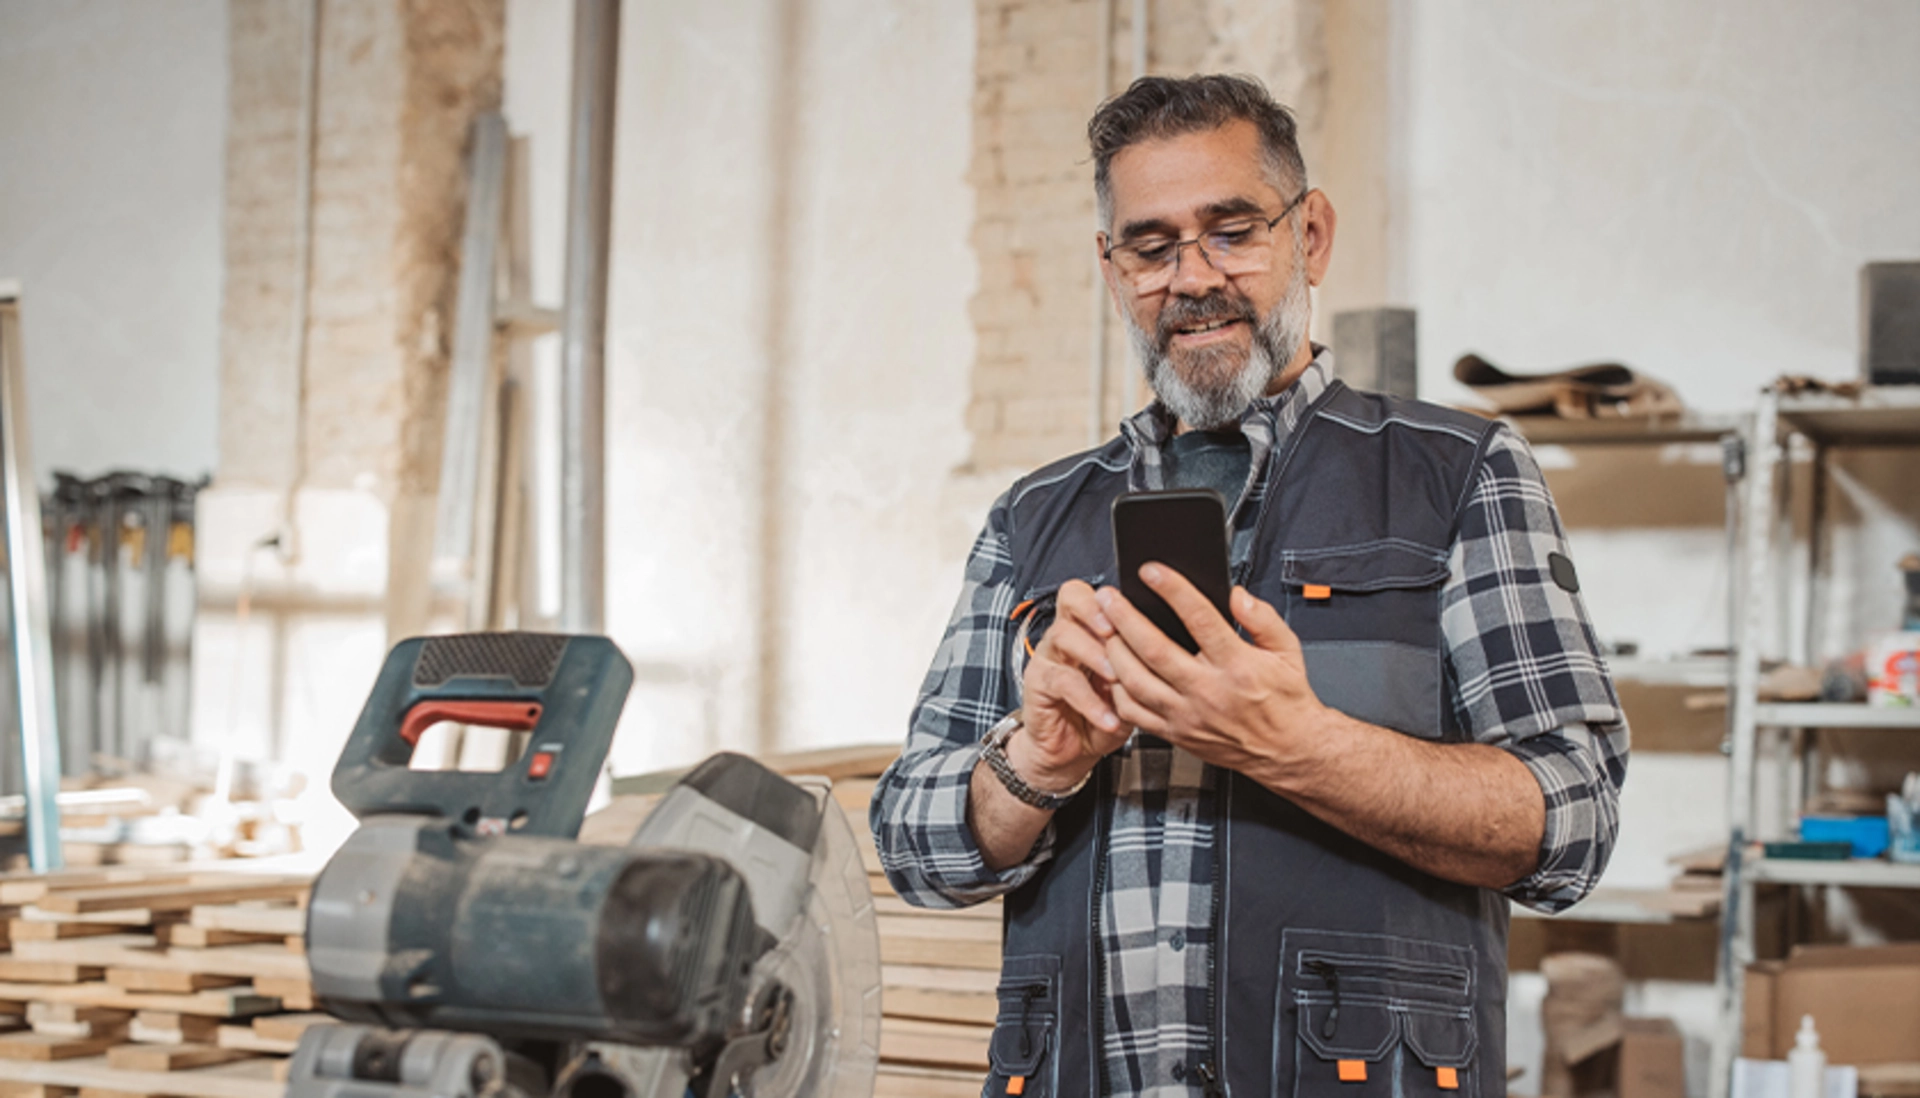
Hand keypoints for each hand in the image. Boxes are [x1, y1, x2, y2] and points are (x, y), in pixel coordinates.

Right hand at [1015, 580, 1132, 788]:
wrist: (1073, 750)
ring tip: (1116, 676)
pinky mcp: (1037, 684)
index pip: (1092, 591)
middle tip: (1114, 631)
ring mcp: (1049, 657)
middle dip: (1095, 610)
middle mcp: (1066, 635)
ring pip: (1063, 635)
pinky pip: (1061, 681)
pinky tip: (1108, 716)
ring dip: (1094, 654)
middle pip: (1070, 597)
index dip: (1107, 595)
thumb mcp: (1132, 688)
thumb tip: (1179, 648)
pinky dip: (1089, 700)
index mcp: (1089, 628)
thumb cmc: (1105, 714)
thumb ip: (1144, 665)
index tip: (1131, 608)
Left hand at [1096, 565, 1330, 781]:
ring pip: (1136, 681)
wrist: (1288, 750)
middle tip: (1108, 597)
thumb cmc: (1285, 701)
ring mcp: (1188, 715)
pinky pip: (1134, 713)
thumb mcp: (1288, 651)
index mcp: (1237, 665)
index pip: (1199, 618)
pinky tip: (1113, 671)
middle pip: (1154, 649)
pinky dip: (1117, 690)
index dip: (1172, 590)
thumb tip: (1236, 595)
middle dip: (1124, 618)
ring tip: (1103, 629)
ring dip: (1113, 652)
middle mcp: (1208, 691)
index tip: (1152, 571)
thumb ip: (1263, 618)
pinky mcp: (1176, 733)